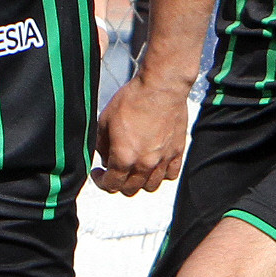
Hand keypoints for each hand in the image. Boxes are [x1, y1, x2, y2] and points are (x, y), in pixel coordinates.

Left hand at [92, 75, 189, 195]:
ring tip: (134, 170)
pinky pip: (170, 175)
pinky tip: (154, 165)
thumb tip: (104, 157)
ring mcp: (163, 160)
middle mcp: (145, 163)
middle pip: (130, 189)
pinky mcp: (177, 152)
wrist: (161, 87)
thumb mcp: (105, 120)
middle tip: (114, 172)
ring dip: (139, 182)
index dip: (101, 181)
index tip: (98, 174)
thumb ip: (102, 145)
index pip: (111, 184)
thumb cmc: (133, 99)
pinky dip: (161, 174)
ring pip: (150, 186)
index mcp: (124, 157)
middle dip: (118, 184)